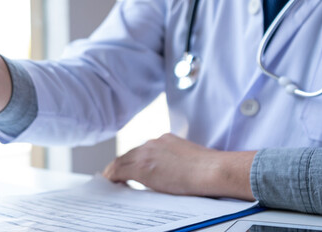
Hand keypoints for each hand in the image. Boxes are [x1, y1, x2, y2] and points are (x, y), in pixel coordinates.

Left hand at [103, 133, 255, 199]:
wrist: (212, 170)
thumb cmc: (208, 169)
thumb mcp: (187, 157)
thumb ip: (172, 160)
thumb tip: (167, 171)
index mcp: (165, 140)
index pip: (141, 150)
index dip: (131, 159)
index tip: (126, 167)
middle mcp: (153, 143)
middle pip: (128, 154)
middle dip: (119, 165)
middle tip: (112, 175)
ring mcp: (146, 153)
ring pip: (121, 161)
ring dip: (114, 171)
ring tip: (109, 181)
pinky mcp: (143, 166)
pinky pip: (119, 170)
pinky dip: (112, 176)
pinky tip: (110, 183)